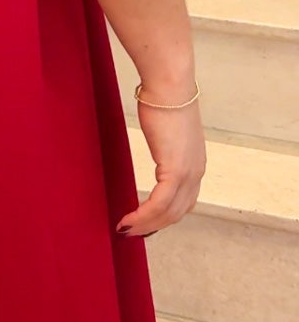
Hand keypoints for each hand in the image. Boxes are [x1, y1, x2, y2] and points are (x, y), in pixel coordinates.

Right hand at [117, 99, 205, 237]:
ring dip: (145, 225)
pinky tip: (127, 221)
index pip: (183, 202)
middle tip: (131, 234)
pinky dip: (143, 216)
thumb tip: (158, 142)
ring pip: (168, 213)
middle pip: (177, 213)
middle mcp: (197, 172)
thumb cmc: (164, 100)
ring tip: (125, 230)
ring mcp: (188, 172)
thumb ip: (166, 143)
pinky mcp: (175, 170)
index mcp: (196, 164)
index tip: (145, 224)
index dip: (164, 217)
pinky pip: (158, 203)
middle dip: (153, 227)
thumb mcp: (167, 130)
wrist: (169, 87)